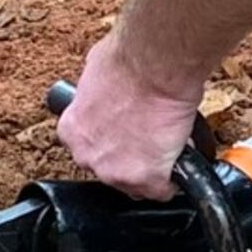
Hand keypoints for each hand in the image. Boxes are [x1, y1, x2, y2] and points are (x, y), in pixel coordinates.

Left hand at [56, 26, 204, 198]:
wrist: (155, 66)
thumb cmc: (130, 60)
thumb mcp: (97, 71)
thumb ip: (97, 91)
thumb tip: (106, 84)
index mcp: (73, 130)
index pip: (90, 149)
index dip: (113, 142)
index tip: (127, 135)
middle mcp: (88, 155)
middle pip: (111, 170)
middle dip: (131, 157)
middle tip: (150, 136)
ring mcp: (115, 172)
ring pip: (136, 184)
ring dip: (152, 167)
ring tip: (167, 145)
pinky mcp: (146, 179)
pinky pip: (163, 190)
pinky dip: (173, 179)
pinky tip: (179, 159)